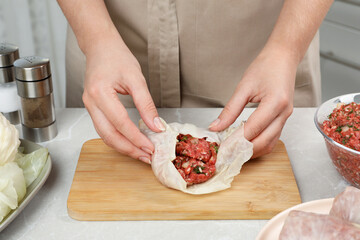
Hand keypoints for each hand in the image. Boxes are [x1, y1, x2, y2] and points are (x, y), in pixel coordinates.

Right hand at [82, 33, 163, 163]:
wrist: (100, 47)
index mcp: (100, 92)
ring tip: (140, 153)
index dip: (136, 138)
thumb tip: (156, 126)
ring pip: (104, 135)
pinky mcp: (92, 108)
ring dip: (123, 147)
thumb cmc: (117, 57)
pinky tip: (130, 141)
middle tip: (146, 156)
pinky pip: (103, 129)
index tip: (151, 147)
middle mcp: (90, 102)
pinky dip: (117, 138)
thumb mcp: (136, 78)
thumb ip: (146, 104)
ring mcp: (89, 106)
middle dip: (129, 149)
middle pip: (109, 135)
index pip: (120, 123)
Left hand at [209, 47, 296, 157]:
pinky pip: (273, 138)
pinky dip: (260, 144)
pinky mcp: (284, 119)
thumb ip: (230, 110)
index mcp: (275, 102)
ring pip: (270, 143)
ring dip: (252, 150)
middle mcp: (284, 113)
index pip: (253, 129)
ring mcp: (286, 117)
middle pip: (264, 141)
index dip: (236, 140)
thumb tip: (216, 127)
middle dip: (244, 150)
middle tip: (226, 153)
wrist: (283, 58)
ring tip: (234, 151)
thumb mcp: (243, 87)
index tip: (222, 147)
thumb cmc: (265, 67)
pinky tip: (246, 143)